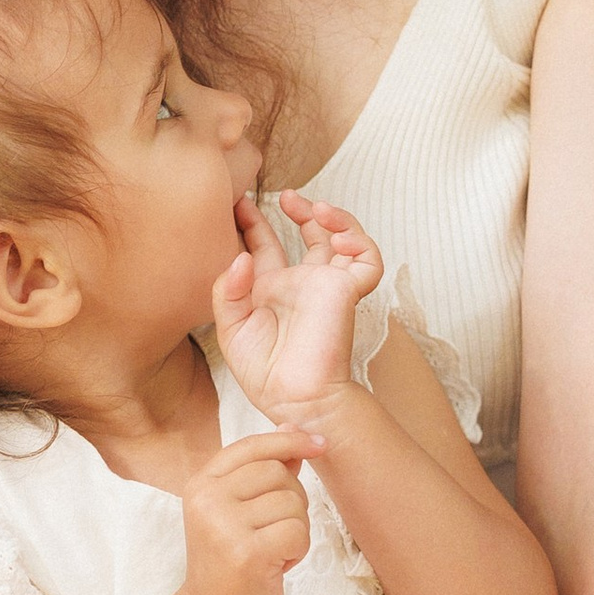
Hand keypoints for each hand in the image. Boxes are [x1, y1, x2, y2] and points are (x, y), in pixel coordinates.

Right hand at [181, 427, 315, 594]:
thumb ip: (263, 470)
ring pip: (293, 503)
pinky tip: (278, 565)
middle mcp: (207, 500)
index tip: (319, 444)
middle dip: (292, 500)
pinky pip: (298, 531)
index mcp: (202, 483)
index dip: (290, 441)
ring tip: (272, 550)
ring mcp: (224, 526)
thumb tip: (293, 428)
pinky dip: (298, 550)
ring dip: (296, 529)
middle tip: (274, 531)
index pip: (253, 446)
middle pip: (279, 472)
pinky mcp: (247, 553)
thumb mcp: (239, 510)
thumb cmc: (232, 562)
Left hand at [215, 190, 382, 423]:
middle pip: (308, 234)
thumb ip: (226, 290)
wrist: (295, 399)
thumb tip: (241, 256)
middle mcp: (302, 283)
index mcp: (272, 290)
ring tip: (314, 207)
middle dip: (297, 209)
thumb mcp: (230, 328)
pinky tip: (335, 234)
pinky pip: (367, 259)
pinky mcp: (348, 292)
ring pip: (344, 239)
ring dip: (334, 217)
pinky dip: (358, 240)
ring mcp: (327, 286)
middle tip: (284, 196)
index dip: (254, 222)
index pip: (266, 245)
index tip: (239, 203)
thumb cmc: (263, 374)